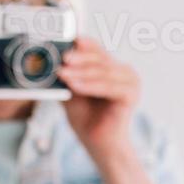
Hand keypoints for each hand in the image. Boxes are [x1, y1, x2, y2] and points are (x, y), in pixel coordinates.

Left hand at [59, 36, 139, 157]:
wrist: (98, 144)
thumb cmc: (86, 118)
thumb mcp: (72, 91)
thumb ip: (67, 75)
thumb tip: (52, 60)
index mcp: (113, 67)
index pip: (98, 50)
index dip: (84, 44)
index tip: (69, 39)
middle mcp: (125, 72)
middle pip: (100, 59)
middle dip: (79, 58)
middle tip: (62, 58)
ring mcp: (131, 83)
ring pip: (102, 72)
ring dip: (81, 73)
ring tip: (62, 73)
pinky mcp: (131, 96)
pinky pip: (107, 87)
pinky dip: (89, 86)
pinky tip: (74, 87)